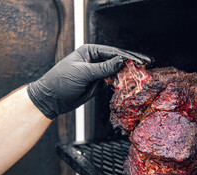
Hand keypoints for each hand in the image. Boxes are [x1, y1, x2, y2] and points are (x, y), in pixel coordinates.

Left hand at [27, 44, 151, 118]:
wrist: (51, 100)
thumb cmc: (61, 81)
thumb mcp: (83, 73)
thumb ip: (104, 68)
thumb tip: (121, 61)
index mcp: (90, 51)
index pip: (113, 52)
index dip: (127, 56)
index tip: (140, 60)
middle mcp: (95, 60)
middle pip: (117, 61)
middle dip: (130, 64)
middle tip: (145, 66)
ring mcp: (97, 72)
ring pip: (116, 72)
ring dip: (127, 74)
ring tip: (140, 76)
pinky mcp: (98, 84)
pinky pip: (112, 82)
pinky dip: (120, 83)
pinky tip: (129, 84)